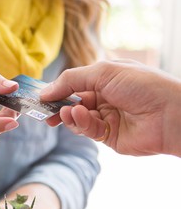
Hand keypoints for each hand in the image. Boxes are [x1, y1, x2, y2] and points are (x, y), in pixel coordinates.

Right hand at [40, 60, 180, 156]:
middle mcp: (105, 98)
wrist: (171, 114)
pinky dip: (80, 123)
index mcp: (105, 79)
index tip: (39, 96)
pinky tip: (80, 116)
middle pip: (71, 102)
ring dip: (68, 115)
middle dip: (56, 106)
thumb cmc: (143, 86)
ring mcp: (106, 117)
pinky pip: (86, 130)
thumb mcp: (103, 72)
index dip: (56, 89)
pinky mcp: (108, 136)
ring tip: (66, 112)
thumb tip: (46, 91)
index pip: (73, 84)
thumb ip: (71, 80)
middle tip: (41, 111)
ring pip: (76, 118)